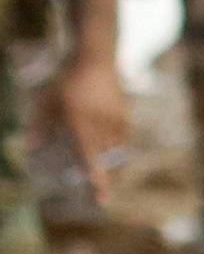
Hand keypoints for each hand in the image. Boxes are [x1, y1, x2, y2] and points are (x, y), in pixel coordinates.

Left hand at [34, 52, 126, 196]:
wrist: (95, 56)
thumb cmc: (67, 78)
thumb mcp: (47, 100)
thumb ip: (41, 125)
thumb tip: (31, 146)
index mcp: (81, 123)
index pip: (89, 158)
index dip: (95, 179)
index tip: (101, 197)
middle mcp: (101, 124)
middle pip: (104, 159)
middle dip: (102, 178)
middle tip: (99, 196)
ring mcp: (115, 119)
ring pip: (114, 151)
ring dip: (107, 161)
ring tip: (102, 169)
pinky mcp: (123, 114)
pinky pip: (120, 139)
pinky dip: (114, 147)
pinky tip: (107, 146)